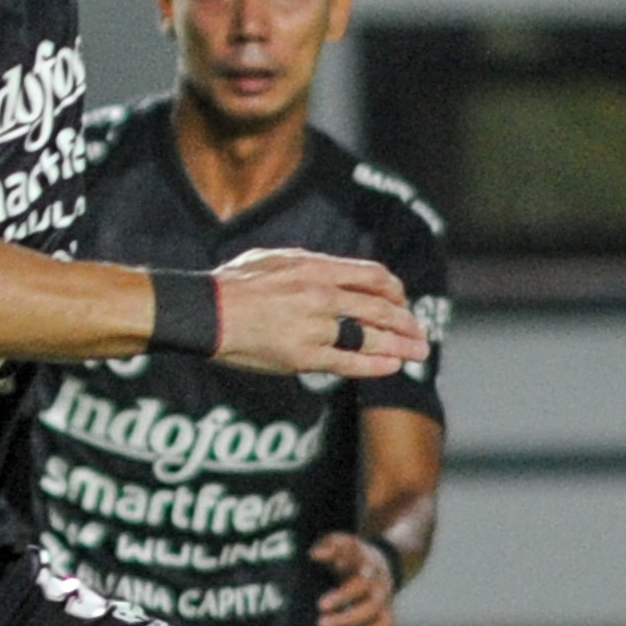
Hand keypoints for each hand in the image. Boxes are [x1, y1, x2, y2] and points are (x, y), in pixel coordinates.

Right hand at [214, 248, 426, 379]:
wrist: (204, 311)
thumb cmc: (232, 284)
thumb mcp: (273, 258)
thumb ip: (305, 264)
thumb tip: (326, 268)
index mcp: (316, 267)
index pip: (373, 276)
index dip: (395, 290)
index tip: (402, 301)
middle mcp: (322, 295)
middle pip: (380, 307)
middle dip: (407, 321)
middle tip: (420, 332)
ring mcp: (315, 326)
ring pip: (372, 336)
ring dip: (401, 344)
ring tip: (419, 353)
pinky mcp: (303, 356)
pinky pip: (350, 363)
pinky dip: (377, 365)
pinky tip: (393, 367)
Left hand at [312, 531, 401, 625]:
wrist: (383, 564)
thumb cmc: (353, 557)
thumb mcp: (343, 544)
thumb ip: (330, 546)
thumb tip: (316, 554)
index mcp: (370, 571)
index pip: (361, 584)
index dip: (343, 596)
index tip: (321, 605)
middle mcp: (382, 591)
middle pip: (371, 608)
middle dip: (347, 619)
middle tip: (321, 624)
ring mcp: (388, 609)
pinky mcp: (388, 624)